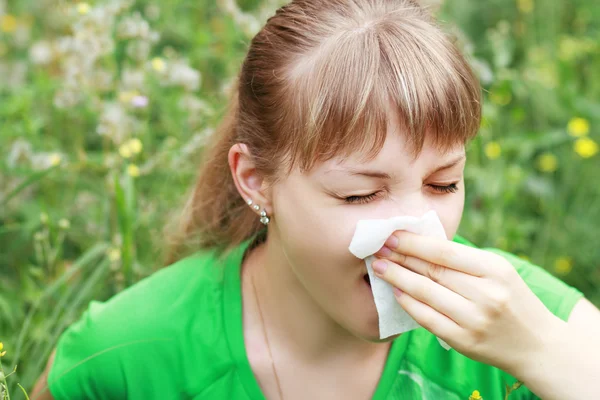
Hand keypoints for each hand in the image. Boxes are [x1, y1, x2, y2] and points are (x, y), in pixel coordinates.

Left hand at [371, 231, 562, 374]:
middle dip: (400, 257)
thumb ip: (463, 260)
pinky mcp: (465, 341)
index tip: (391, 236)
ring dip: (398, 278)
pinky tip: (396, 292)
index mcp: (496, 270)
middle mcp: (487, 294)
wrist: (537, 345)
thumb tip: (418, 243)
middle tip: (377, 248)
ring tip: (379, 268)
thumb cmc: (511, 299)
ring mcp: (475, 320)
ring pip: (426, 293)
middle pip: (433, 271)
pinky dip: (409, 304)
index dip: (414, 243)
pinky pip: (428, 319)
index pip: (445, 252)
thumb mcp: (498, 272)